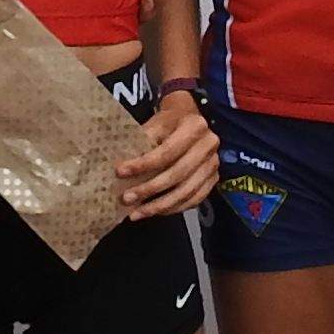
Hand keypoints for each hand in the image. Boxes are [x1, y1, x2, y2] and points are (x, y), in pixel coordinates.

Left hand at [116, 85, 219, 217]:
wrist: (187, 119)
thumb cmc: (167, 123)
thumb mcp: (154, 124)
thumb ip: (142, 142)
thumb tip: (122, 168)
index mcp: (194, 126)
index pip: (167, 151)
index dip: (143, 164)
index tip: (120, 172)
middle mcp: (209, 145)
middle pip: (178, 174)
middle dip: (149, 189)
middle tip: (126, 199)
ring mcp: (214, 164)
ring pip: (187, 192)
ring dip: (159, 206)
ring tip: (136, 213)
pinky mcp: (213, 179)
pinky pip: (194, 200)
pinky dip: (173, 209)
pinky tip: (154, 212)